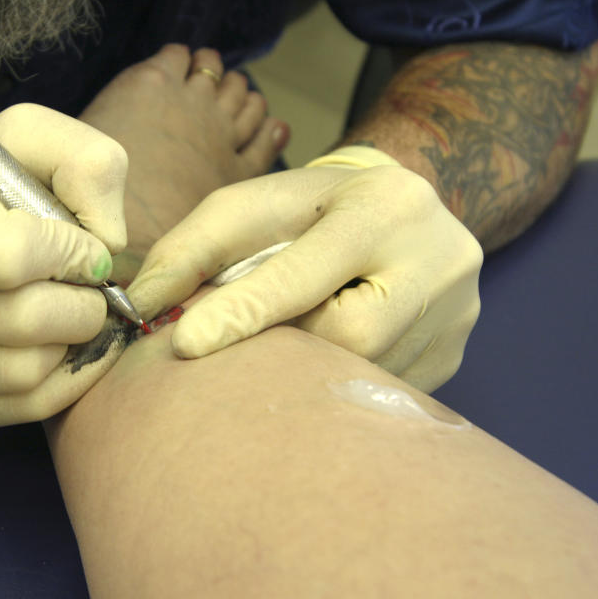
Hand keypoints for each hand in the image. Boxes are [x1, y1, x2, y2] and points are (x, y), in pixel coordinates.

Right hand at [0, 104, 127, 427]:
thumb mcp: (33, 140)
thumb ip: (86, 164)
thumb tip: (107, 245)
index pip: (11, 256)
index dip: (73, 258)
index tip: (88, 253)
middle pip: (18, 323)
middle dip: (81, 311)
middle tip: (92, 296)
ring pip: (16, 375)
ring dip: (68, 349)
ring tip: (71, 320)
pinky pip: (5, 412)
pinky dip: (55, 388)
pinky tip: (63, 355)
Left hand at [126, 146, 482, 391]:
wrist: (397, 210)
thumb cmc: (308, 208)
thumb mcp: (250, 207)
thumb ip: (193, 249)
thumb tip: (142, 306)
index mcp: (387, 207)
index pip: (306, 272)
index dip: (243, 312)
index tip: (186, 344)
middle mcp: (440, 260)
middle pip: (347, 336)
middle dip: (284, 344)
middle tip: (244, 344)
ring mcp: (455, 316)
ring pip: (363, 372)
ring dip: (306, 368)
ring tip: (285, 345)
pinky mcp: (450, 357)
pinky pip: (378, 391)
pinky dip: (332, 382)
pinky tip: (318, 361)